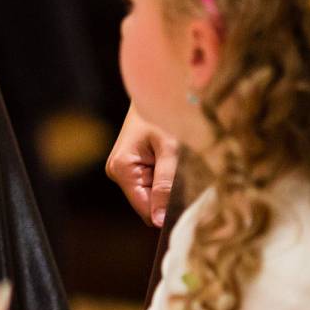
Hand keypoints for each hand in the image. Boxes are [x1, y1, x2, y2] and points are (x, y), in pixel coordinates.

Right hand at [104, 103, 180, 226]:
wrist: (156, 90)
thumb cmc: (163, 115)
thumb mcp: (170, 151)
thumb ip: (165, 185)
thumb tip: (158, 220)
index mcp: (121, 169)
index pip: (144, 209)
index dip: (166, 214)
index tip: (191, 211)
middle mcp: (117, 172)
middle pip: (148, 203)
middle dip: (169, 198)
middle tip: (191, 182)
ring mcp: (124, 169)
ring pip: (152, 194)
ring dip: (170, 188)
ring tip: (183, 168)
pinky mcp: (133, 166)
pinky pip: (152, 184)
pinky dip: (167, 180)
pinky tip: (176, 166)